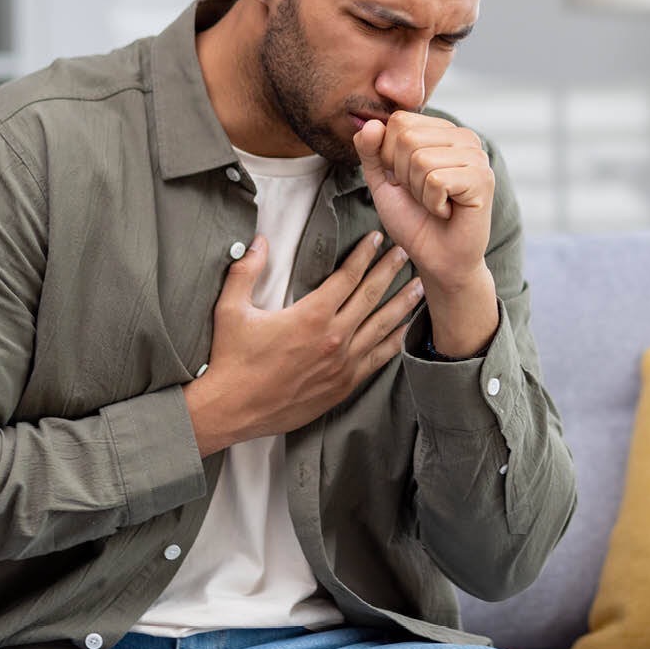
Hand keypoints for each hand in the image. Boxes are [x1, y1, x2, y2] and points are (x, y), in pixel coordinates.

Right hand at [183, 231, 422, 455]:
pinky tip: (406, 330)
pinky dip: (395, 341)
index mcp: (310, 315)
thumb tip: (259, 240)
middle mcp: (333, 338)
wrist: (232, 409)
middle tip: (406, 253)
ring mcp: (342, 364)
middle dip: (390, 271)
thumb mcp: (231, 308)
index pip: (347, 277)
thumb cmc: (231, 359)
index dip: (364, 255)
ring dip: (402, 304)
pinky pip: (377, 359)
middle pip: (371, 296)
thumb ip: (246, 270)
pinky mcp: (343, 386)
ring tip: (419, 287)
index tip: (376, 239)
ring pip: (382, 327)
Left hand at [354, 112, 499, 356]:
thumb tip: (370, 124)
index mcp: (440, 130)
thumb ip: (371, 151)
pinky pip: (436, 180)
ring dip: (418, 192)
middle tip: (422, 195)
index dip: (390, 157)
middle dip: (403, 175)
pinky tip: (447, 211)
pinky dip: (432, 203)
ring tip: (435, 203)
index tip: (407, 181)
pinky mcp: (482, 178)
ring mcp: (476, 155)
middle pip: (407, 138)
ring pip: (421, 159)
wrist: (437, 258)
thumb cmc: (413, 219)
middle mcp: (462, 136)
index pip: (399, 121)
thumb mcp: (382, 182)